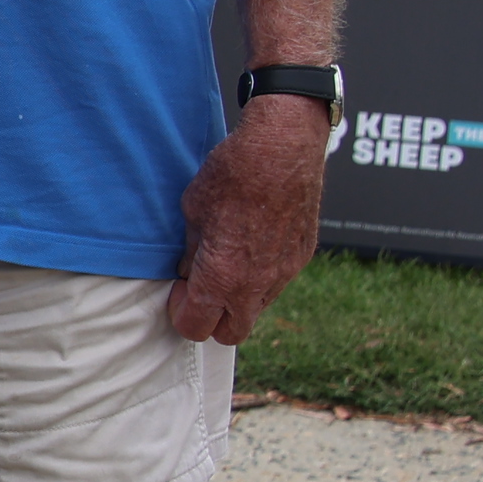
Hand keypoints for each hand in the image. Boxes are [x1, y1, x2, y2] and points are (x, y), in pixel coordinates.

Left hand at [165, 98, 329, 343]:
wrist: (282, 147)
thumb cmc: (234, 174)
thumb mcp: (193, 212)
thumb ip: (192, 252)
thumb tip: (191, 270)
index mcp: (222, 279)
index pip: (195, 328)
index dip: (182, 312)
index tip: (180, 291)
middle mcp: (255, 286)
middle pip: (230, 333)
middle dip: (212, 319)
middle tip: (201, 288)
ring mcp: (283, 274)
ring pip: (256, 309)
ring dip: (238, 297)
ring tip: (229, 262)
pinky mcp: (301, 257)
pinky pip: (277, 282)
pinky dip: (261, 275)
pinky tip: (253, 244)